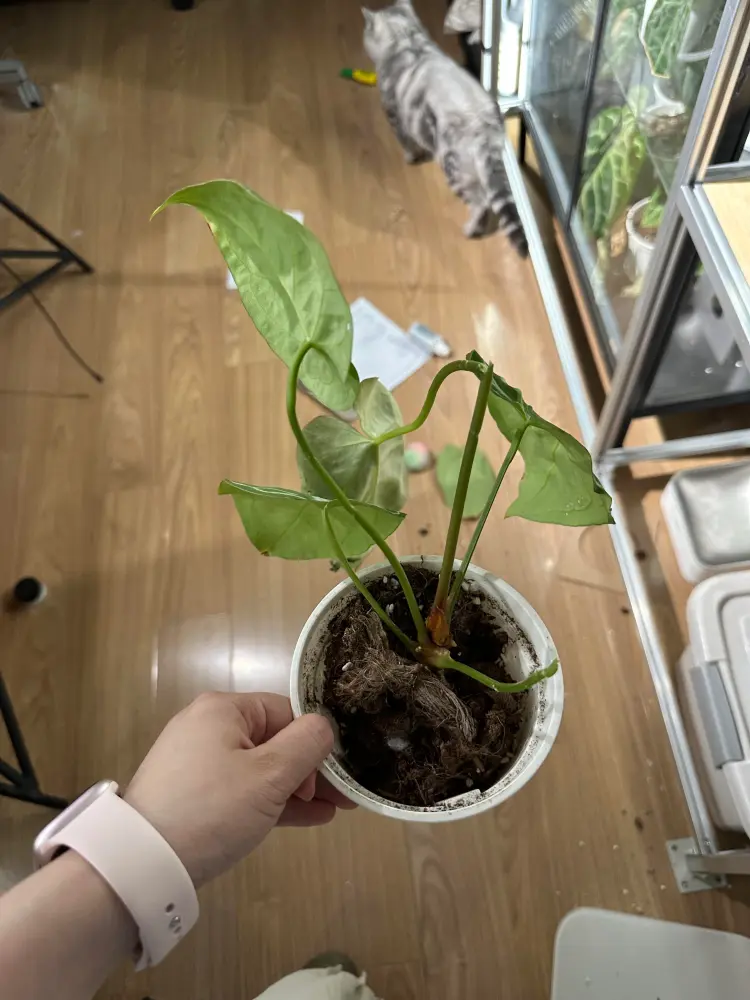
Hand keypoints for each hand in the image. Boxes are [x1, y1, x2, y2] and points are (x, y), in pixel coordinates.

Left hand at [124, 692, 353, 886]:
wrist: (143, 862)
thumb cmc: (212, 808)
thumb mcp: (269, 775)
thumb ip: (306, 744)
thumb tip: (325, 727)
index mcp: (224, 709)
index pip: (286, 712)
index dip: (315, 742)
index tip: (335, 776)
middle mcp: (208, 726)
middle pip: (275, 740)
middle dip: (311, 769)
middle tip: (343, 798)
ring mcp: (198, 762)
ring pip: (261, 768)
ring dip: (298, 789)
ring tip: (333, 811)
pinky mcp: (193, 794)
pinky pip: (243, 789)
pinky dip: (272, 801)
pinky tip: (307, 818)